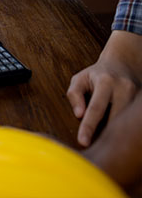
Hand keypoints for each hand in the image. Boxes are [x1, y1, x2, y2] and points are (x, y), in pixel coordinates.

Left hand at [67, 30, 141, 146]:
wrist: (123, 63)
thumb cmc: (95, 74)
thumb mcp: (79, 79)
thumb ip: (74, 95)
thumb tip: (79, 115)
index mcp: (106, 82)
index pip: (96, 108)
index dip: (88, 127)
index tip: (82, 142)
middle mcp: (124, 88)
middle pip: (115, 118)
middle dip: (104, 134)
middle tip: (92, 147)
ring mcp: (137, 95)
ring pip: (125, 121)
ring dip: (115, 133)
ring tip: (104, 143)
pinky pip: (131, 120)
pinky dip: (123, 128)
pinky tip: (116, 134)